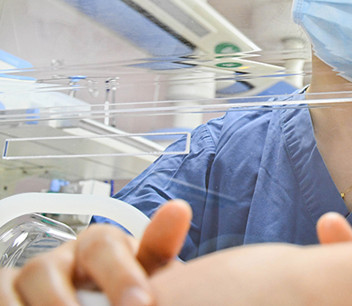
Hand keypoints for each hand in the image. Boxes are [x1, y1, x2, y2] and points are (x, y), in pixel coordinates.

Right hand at [1, 199, 190, 305]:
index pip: (103, 246)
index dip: (120, 275)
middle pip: (47, 271)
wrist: (98, 298)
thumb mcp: (143, 268)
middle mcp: (60, 258)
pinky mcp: (6, 292)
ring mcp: (28, 278)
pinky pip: (3, 298)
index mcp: (98, 245)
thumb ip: (158, 247)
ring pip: (20, 287)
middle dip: (69, 300)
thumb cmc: (122, 284)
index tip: (140, 303)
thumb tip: (179, 209)